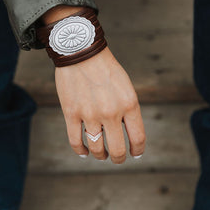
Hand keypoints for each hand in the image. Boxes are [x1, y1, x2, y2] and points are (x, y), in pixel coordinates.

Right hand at [55, 46, 145, 162]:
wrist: (81, 51)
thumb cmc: (105, 68)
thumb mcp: (126, 87)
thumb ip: (128, 110)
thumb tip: (128, 134)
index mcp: (129, 104)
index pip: (138, 138)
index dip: (137, 151)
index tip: (135, 154)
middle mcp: (111, 112)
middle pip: (118, 149)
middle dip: (119, 158)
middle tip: (117, 158)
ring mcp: (90, 115)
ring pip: (97, 149)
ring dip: (100, 155)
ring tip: (101, 154)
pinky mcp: (71, 114)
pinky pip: (76, 142)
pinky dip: (81, 151)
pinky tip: (85, 152)